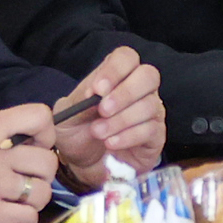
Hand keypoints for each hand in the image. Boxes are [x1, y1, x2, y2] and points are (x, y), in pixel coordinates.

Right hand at [0, 104, 60, 222]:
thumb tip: (35, 139)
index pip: (38, 116)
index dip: (47, 132)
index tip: (37, 145)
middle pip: (47, 161)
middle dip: (42, 172)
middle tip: (27, 178)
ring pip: (41, 192)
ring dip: (34, 198)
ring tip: (19, 199)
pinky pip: (28, 218)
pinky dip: (24, 220)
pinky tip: (11, 216)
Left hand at [51, 47, 165, 183]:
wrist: (81, 165)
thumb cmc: (76, 133)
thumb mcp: (67, 114)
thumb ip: (78, 99)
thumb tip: (94, 92)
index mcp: (116, 77)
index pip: (127, 57)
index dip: (115, 70)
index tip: (98, 89)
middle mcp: (138, 90)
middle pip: (148, 75)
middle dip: (125, 93)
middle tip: (103, 110)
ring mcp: (151, 112)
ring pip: (149, 105)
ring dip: (121, 120)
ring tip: (98, 133)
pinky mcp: (156, 136)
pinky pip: (151, 130)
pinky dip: (128, 136)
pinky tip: (111, 143)